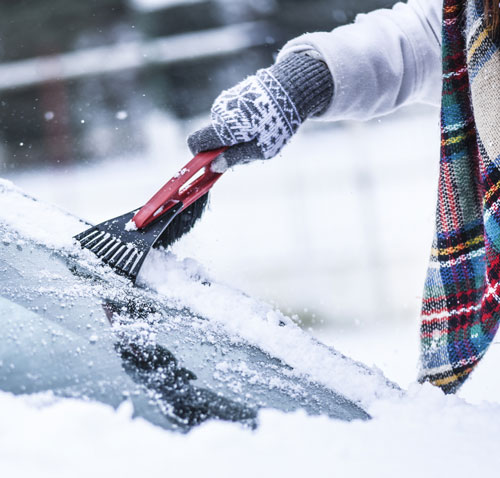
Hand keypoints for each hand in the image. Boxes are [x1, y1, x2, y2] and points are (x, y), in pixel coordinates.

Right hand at [187, 53, 332, 171]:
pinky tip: (259, 120)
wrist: (291, 89)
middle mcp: (219, 112)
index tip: (215, 162)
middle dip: (225, 148)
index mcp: (223, 127)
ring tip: (259, 132)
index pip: (195, 143)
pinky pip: (230, 116)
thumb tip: (214, 167)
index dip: (200, 156)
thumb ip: (234, 158)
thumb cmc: (277, 124)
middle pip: (212, 138)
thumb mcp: (259, 149)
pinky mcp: (233, 95)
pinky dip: (241, 123)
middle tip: (250, 148)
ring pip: (222, 128)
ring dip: (236, 136)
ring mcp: (225, 101)